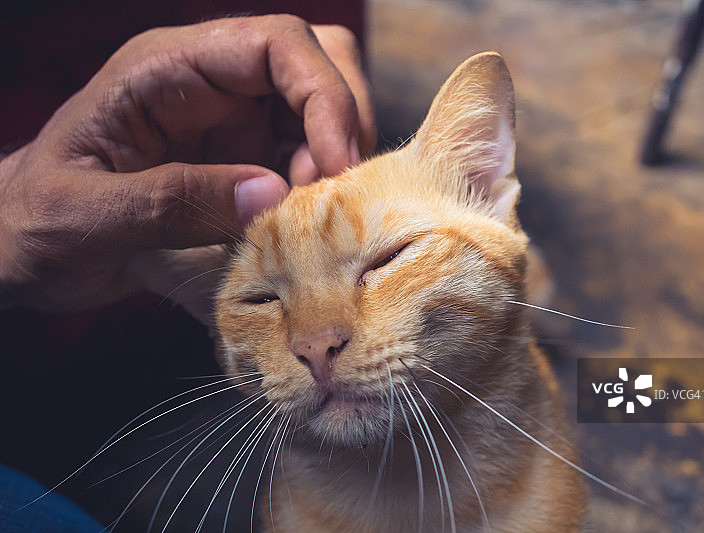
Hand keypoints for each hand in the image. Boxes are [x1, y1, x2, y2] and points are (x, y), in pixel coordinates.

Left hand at [0, 15, 375, 310]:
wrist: (19, 250)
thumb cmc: (33, 224)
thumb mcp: (85, 215)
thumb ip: (172, 200)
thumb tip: (270, 192)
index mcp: (168, 70)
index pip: (276, 44)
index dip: (323, 94)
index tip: (335, 165)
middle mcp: (210, 86)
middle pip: (316, 63)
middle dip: (341, 123)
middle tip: (330, 194)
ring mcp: (232, 124)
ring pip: (321, 112)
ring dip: (334, 163)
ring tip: (311, 220)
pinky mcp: (243, 164)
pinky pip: (305, 160)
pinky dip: (319, 191)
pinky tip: (299, 231)